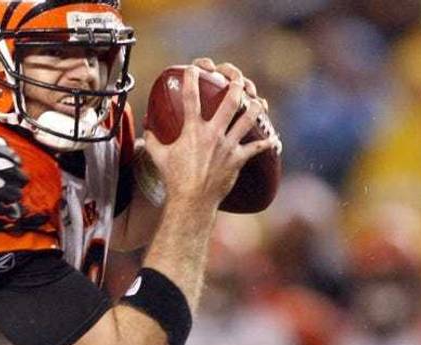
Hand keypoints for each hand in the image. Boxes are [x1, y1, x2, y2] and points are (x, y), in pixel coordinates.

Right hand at [144, 64, 278, 210]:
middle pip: (230, 102)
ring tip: (258, 101)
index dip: (192, 79)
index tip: (193, 68)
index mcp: (192, 130)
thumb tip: (147, 127)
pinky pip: (257, 148)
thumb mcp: (157, 157)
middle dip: (237, 85)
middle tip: (237, 78)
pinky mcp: (238, 159)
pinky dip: (267, 143)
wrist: (191, 200)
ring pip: (249, 119)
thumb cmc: (173, 178)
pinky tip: (274, 139)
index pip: (191, 98)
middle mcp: (212, 134)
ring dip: (256, 107)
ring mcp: (228, 146)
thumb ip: (151, 139)